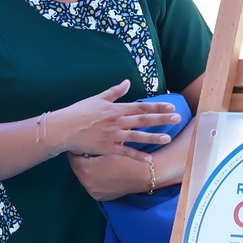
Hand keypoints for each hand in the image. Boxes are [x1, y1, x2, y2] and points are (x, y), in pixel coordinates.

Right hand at [50, 80, 176, 157]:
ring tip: (168, 138)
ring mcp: (114, 136)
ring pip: (138, 136)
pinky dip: (138, 157)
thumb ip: (115, 92)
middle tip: (177, 118)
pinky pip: (126, 153)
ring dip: (154, 137)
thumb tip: (127, 82)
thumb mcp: (98, 98)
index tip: (171, 106)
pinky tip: (150, 160)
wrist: (65, 128)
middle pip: (144, 120)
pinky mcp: (108, 148)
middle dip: (162, 119)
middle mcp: (118, 122)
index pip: (141, 106)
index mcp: (116, 109)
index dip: (157, 106)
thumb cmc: (80, 111)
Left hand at [67, 149, 152, 200]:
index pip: (73, 157)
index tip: (84, 143)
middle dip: (83, 159)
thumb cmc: (127, 158)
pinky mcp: (102, 197)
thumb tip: (82, 143)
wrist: (145, 174)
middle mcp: (86, 184)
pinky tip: (105, 171)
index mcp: (85, 170)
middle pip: (78, 168)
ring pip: (85, 177)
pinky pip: (93, 185)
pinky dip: (96, 178)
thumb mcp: (108, 148)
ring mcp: (94, 192)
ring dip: (89, 169)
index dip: (79, 148)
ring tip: (99, 161)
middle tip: (91, 151)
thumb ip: (92, 146)